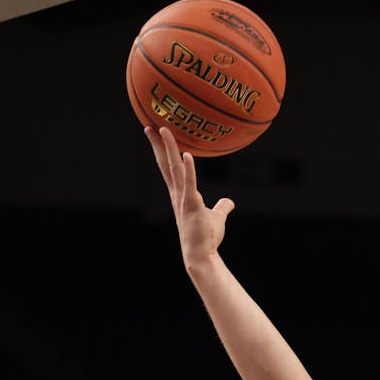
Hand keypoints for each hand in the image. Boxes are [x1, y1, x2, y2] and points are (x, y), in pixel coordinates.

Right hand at [146, 126, 234, 265]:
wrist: (201, 254)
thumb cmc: (206, 237)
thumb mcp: (216, 217)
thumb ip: (222, 207)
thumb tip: (229, 202)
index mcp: (180, 194)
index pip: (168, 168)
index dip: (161, 151)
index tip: (155, 135)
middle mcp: (177, 194)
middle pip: (165, 164)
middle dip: (158, 144)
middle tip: (150, 125)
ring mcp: (183, 199)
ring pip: (174, 169)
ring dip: (169, 148)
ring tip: (165, 129)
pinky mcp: (192, 205)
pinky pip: (190, 183)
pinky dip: (189, 169)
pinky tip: (187, 154)